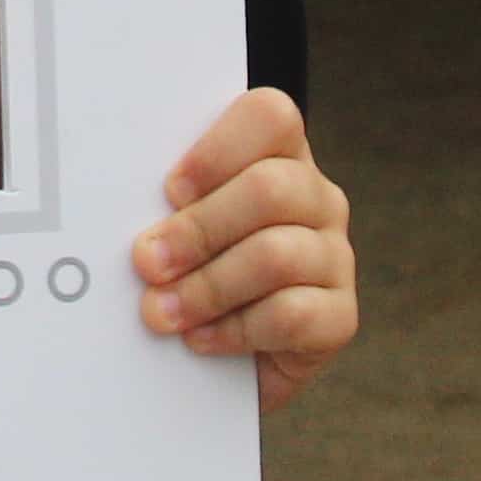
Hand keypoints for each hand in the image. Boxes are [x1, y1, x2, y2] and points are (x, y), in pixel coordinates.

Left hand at [132, 86, 354, 410]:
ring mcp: (335, 257)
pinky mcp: (340, 318)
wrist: (221, 363)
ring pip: (276, 256)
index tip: (170, 190)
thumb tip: (139, 230)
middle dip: (198, 228)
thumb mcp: (176, 230)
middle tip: (147, 262)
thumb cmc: (191, 274)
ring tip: (161, 311)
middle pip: (270, 189)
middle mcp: (317, 199)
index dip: (217, 151)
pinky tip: (199, 339)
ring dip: (206, 287)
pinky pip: (291, 316)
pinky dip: (234, 330)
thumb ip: (166, 211)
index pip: (270, 117)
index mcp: (279, 156)